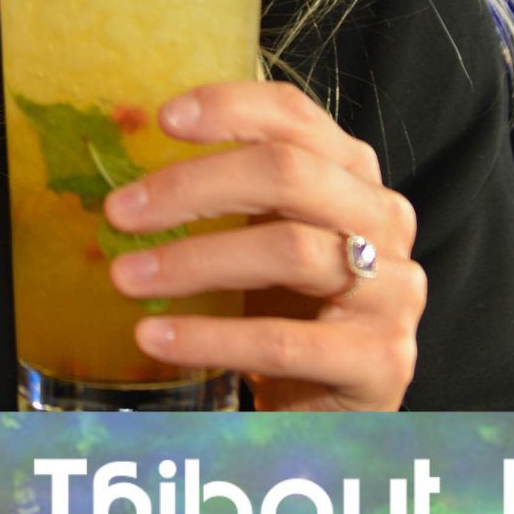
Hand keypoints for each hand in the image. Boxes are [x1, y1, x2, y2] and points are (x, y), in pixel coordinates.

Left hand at [100, 81, 422, 411]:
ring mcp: (392, 289)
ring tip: (125, 277)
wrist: (329, 405)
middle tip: (120, 212)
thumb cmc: (285, 308)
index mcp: (351, 173)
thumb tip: (125, 176)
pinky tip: (156, 337)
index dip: (231, 108)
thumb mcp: (257, 236)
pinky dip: (209, 337)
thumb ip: (220, 196)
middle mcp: (383, 218)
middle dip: (193, 187)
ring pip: (288, 252)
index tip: (163, 120)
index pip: (295, 117)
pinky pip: (282, 342)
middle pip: (288, 174)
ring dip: (193, 261)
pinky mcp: (381, 359)